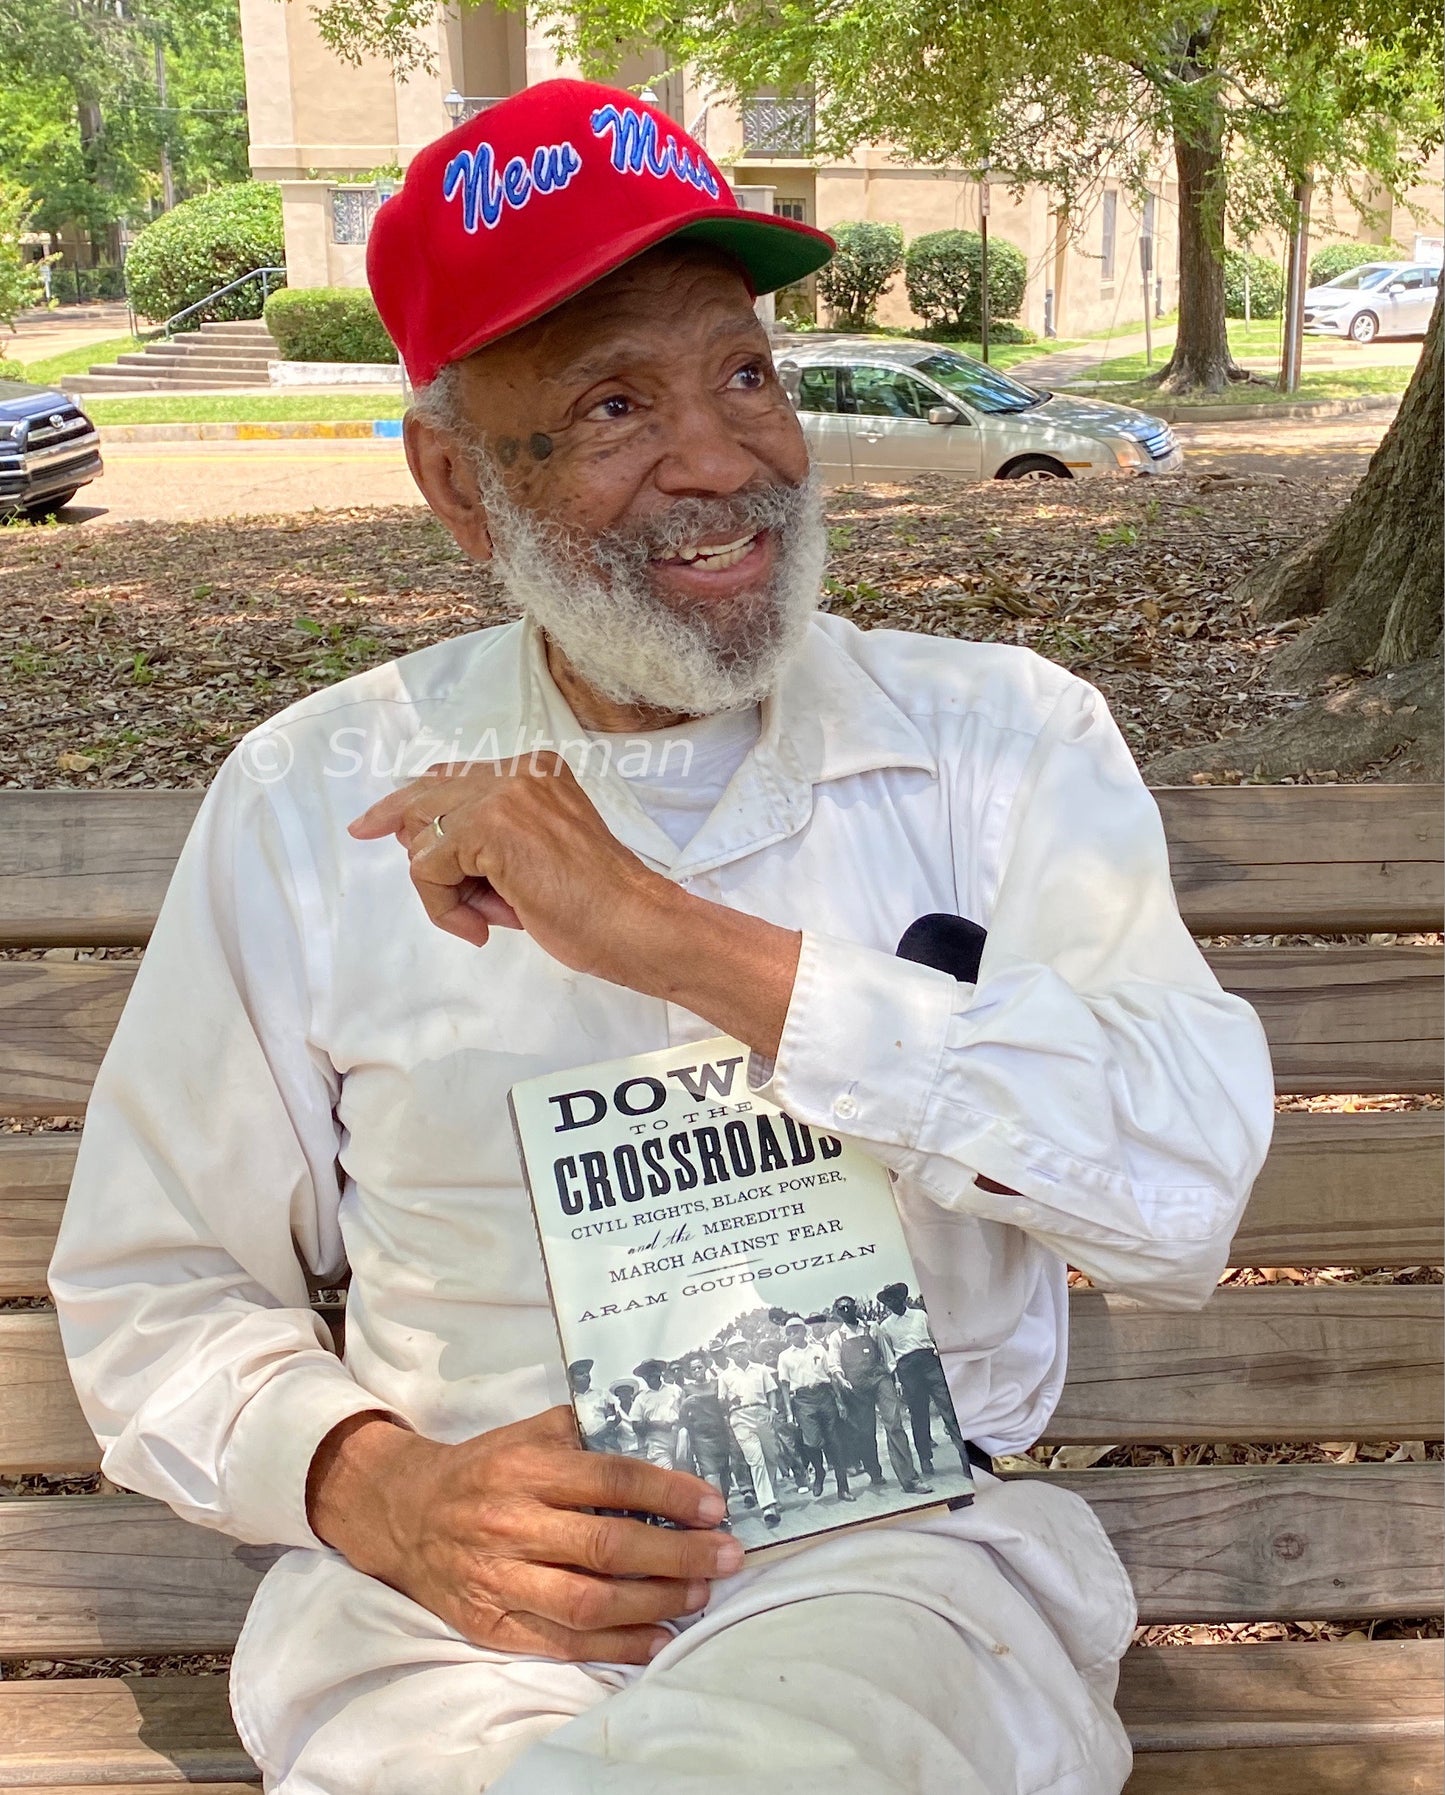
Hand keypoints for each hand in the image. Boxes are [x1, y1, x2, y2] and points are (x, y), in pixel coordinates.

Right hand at [307, 1408, 742, 1664]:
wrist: (406, 1513)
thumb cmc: (486, 1468)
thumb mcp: (530, 1432)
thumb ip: (587, 1432)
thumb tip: (661, 1430)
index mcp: (527, 1468)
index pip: (611, 1480)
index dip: (668, 1493)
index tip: (713, 1506)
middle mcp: (513, 1524)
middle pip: (608, 1547)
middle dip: (678, 1554)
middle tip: (727, 1555)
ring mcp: (501, 1579)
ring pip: (590, 1602)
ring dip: (656, 1602)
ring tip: (701, 1594)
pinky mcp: (493, 1624)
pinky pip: (563, 1643)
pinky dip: (617, 1647)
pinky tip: (659, 1638)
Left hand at [347, 753, 801, 1057]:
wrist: (633, 923)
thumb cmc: (593, 907)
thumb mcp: (532, 859)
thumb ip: (485, 841)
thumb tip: (416, 845)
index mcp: (536, 772)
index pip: (453, 778)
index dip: (410, 804)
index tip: (372, 824)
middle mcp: (519, 771)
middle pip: (425, 793)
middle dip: (406, 836)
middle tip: (369, 837)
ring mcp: (505, 794)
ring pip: (424, 839)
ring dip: (444, 891)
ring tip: (489, 918)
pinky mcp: (491, 825)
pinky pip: (428, 867)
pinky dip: (445, 905)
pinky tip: (484, 926)